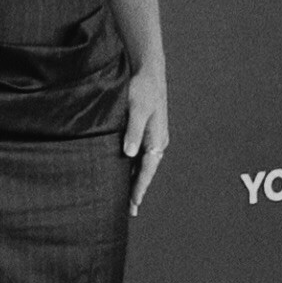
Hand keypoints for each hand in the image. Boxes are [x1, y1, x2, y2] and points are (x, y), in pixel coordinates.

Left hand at [123, 66, 167, 217]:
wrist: (148, 72)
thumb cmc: (142, 89)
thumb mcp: (136, 109)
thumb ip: (132, 131)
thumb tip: (129, 154)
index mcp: (157, 139)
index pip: (147, 170)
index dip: (139, 188)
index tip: (133, 204)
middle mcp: (156, 141)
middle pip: (146, 171)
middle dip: (137, 190)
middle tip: (129, 210)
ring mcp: (151, 137)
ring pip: (142, 164)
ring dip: (135, 180)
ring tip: (126, 198)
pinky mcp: (145, 131)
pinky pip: (139, 155)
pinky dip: (133, 167)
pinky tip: (124, 172)